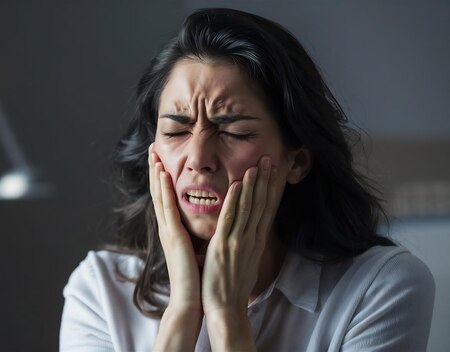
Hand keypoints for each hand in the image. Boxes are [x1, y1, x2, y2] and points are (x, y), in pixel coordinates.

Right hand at [148, 144, 200, 311]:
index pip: (165, 197)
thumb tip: (198, 224)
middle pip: (159, 192)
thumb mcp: (193, 250)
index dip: (161, 177)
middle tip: (152, 147)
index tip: (160, 158)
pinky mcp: (174, 237)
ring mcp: (168, 231)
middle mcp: (167, 228)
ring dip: (157, 173)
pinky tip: (165, 174)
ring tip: (155, 154)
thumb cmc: (195, 277)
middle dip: (155, 168)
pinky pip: (168, 209)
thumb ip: (192, 235)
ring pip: (160, 196)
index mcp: (172, 230)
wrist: (189, 300)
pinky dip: (165, 190)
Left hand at [201, 156, 278, 349]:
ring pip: (248, 207)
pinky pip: (230, 218)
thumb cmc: (232, 286)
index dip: (272, 188)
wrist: (226, 308)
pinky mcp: (223, 245)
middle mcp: (251, 238)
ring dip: (253, 184)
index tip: (275, 170)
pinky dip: (235, 200)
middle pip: (262, 204)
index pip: (267, 209)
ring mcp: (238, 241)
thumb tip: (251, 232)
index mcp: (255, 241)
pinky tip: (238, 184)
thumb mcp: (246, 261)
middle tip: (270, 158)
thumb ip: (248, 243)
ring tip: (257, 164)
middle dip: (266, 180)